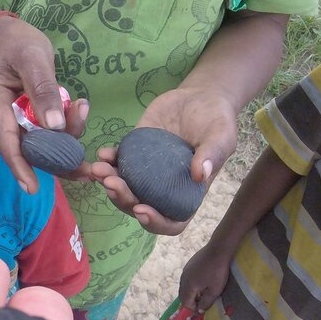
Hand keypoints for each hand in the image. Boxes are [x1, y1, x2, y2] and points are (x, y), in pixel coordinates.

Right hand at [0, 14, 72, 194]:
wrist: (10, 32)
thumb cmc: (16, 41)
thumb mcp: (32, 59)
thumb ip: (43, 90)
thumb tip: (55, 127)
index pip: (7, 143)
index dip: (20, 166)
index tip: (32, 188)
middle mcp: (7, 118)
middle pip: (29, 149)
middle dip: (56, 160)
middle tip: (85, 171)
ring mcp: (20, 118)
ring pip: (44, 140)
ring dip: (67, 136)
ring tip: (83, 112)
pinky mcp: (33, 114)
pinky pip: (51, 128)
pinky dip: (68, 123)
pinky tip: (81, 108)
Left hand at [89, 85, 236, 234]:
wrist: (199, 97)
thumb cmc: (216, 121)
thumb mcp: (222, 135)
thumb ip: (213, 154)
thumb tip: (200, 174)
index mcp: (186, 194)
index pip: (171, 222)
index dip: (155, 222)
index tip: (142, 209)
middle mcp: (163, 189)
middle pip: (138, 206)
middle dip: (123, 199)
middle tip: (111, 183)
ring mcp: (146, 174)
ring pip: (123, 188)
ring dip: (108, 183)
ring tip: (98, 169)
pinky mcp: (134, 154)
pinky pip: (117, 164)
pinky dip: (108, 162)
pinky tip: (103, 153)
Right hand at [178, 245, 232, 312]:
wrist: (217, 250)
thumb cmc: (217, 272)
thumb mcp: (215, 290)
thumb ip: (206, 302)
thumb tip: (200, 311)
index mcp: (188, 287)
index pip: (186, 302)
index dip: (193, 308)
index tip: (203, 308)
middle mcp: (183, 279)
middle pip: (182, 295)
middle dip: (190, 301)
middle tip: (201, 302)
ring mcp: (185, 271)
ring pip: (184, 286)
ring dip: (191, 292)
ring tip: (202, 292)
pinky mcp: (189, 265)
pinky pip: (187, 278)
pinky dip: (191, 284)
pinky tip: (202, 281)